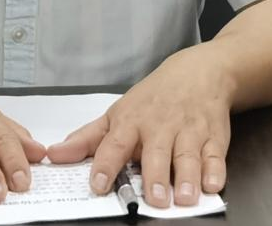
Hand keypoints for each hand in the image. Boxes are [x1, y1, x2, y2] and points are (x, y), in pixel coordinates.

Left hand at [46, 46, 232, 207]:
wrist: (199, 72)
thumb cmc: (154, 98)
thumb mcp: (117, 113)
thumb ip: (87, 138)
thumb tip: (55, 154)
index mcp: (132, 121)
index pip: (115, 143)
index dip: (105, 163)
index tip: (97, 183)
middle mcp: (160, 126)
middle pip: (156, 153)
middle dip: (156, 176)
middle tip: (154, 198)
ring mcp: (188, 131)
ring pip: (187, 156)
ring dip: (186, 177)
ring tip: (184, 197)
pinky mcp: (214, 137)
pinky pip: (216, 155)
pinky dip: (216, 170)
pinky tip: (212, 184)